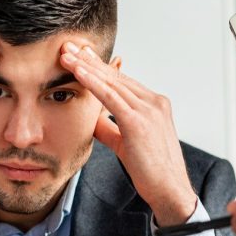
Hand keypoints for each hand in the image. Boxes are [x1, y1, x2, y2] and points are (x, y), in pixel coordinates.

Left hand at [58, 42, 195, 225]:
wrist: (168, 190)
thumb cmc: (150, 171)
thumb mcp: (125, 143)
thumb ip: (109, 127)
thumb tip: (90, 117)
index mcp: (153, 104)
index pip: (121, 80)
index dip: (98, 66)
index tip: (80, 55)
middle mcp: (153, 102)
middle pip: (115, 75)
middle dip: (89, 59)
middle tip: (68, 45)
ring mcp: (149, 109)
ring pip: (111, 82)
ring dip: (86, 66)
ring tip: (66, 54)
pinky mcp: (139, 121)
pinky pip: (111, 97)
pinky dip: (93, 82)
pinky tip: (78, 72)